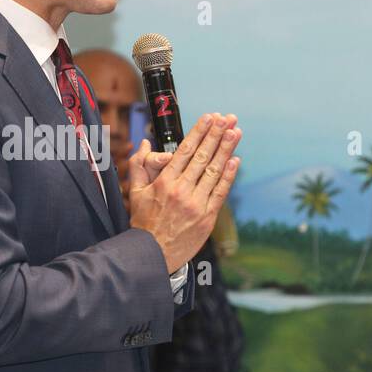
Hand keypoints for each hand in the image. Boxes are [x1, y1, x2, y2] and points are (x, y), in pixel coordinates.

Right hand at [128, 113, 241, 273]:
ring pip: (214, 171)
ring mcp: (196, 204)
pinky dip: (229, 175)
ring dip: (226, 150)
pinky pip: (220, 192)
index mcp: (164, 182)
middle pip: (202, 156)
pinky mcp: (207, 217)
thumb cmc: (143, 223)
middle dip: (216, 135)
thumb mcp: (135, 193)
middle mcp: (181, 190)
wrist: (152, 254)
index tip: (209, 118)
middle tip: (227, 118)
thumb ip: (138, 166)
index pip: (185, 150)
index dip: (199, 132)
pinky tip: (236, 160)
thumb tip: (144, 143)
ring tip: (236, 132)